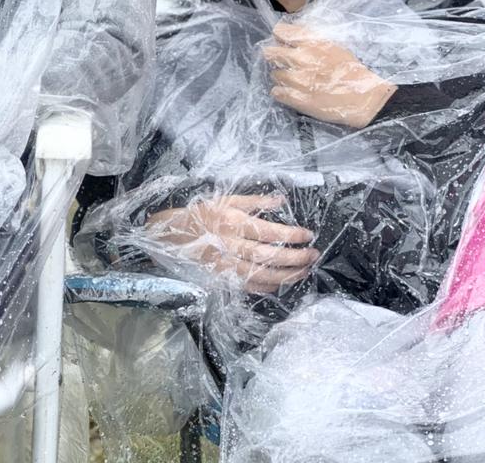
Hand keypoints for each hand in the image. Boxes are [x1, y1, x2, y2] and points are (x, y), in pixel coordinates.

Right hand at [147, 193, 318, 292]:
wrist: (171, 234)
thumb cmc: (199, 213)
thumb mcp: (225, 198)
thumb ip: (254, 200)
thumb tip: (280, 199)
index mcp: (232, 222)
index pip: (269, 232)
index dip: (291, 235)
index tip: (308, 235)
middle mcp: (230, 245)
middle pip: (268, 256)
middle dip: (295, 258)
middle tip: (313, 256)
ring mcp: (225, 264)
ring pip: (261, 275)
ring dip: (286, 275)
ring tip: (304, 271)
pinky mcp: (221, 277)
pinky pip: (248, 286)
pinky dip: (266, 287)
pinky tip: (280, 284)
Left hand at [264, 22, 396, 127]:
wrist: (364, 98)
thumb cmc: (352, 70)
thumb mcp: (333, 46)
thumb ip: (311, 40)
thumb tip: (291, 36)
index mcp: (311, 43)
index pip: (280, 31)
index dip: (280, 36)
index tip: (283, 42)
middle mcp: (300, 58)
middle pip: (270, 53)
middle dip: (275, 56)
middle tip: (284, 62)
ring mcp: (296, 79)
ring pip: (274, 74)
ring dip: (281, 76)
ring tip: (296, 81)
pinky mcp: (295, 98)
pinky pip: (276, 92)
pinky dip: (282, 92)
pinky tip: (294, 92)